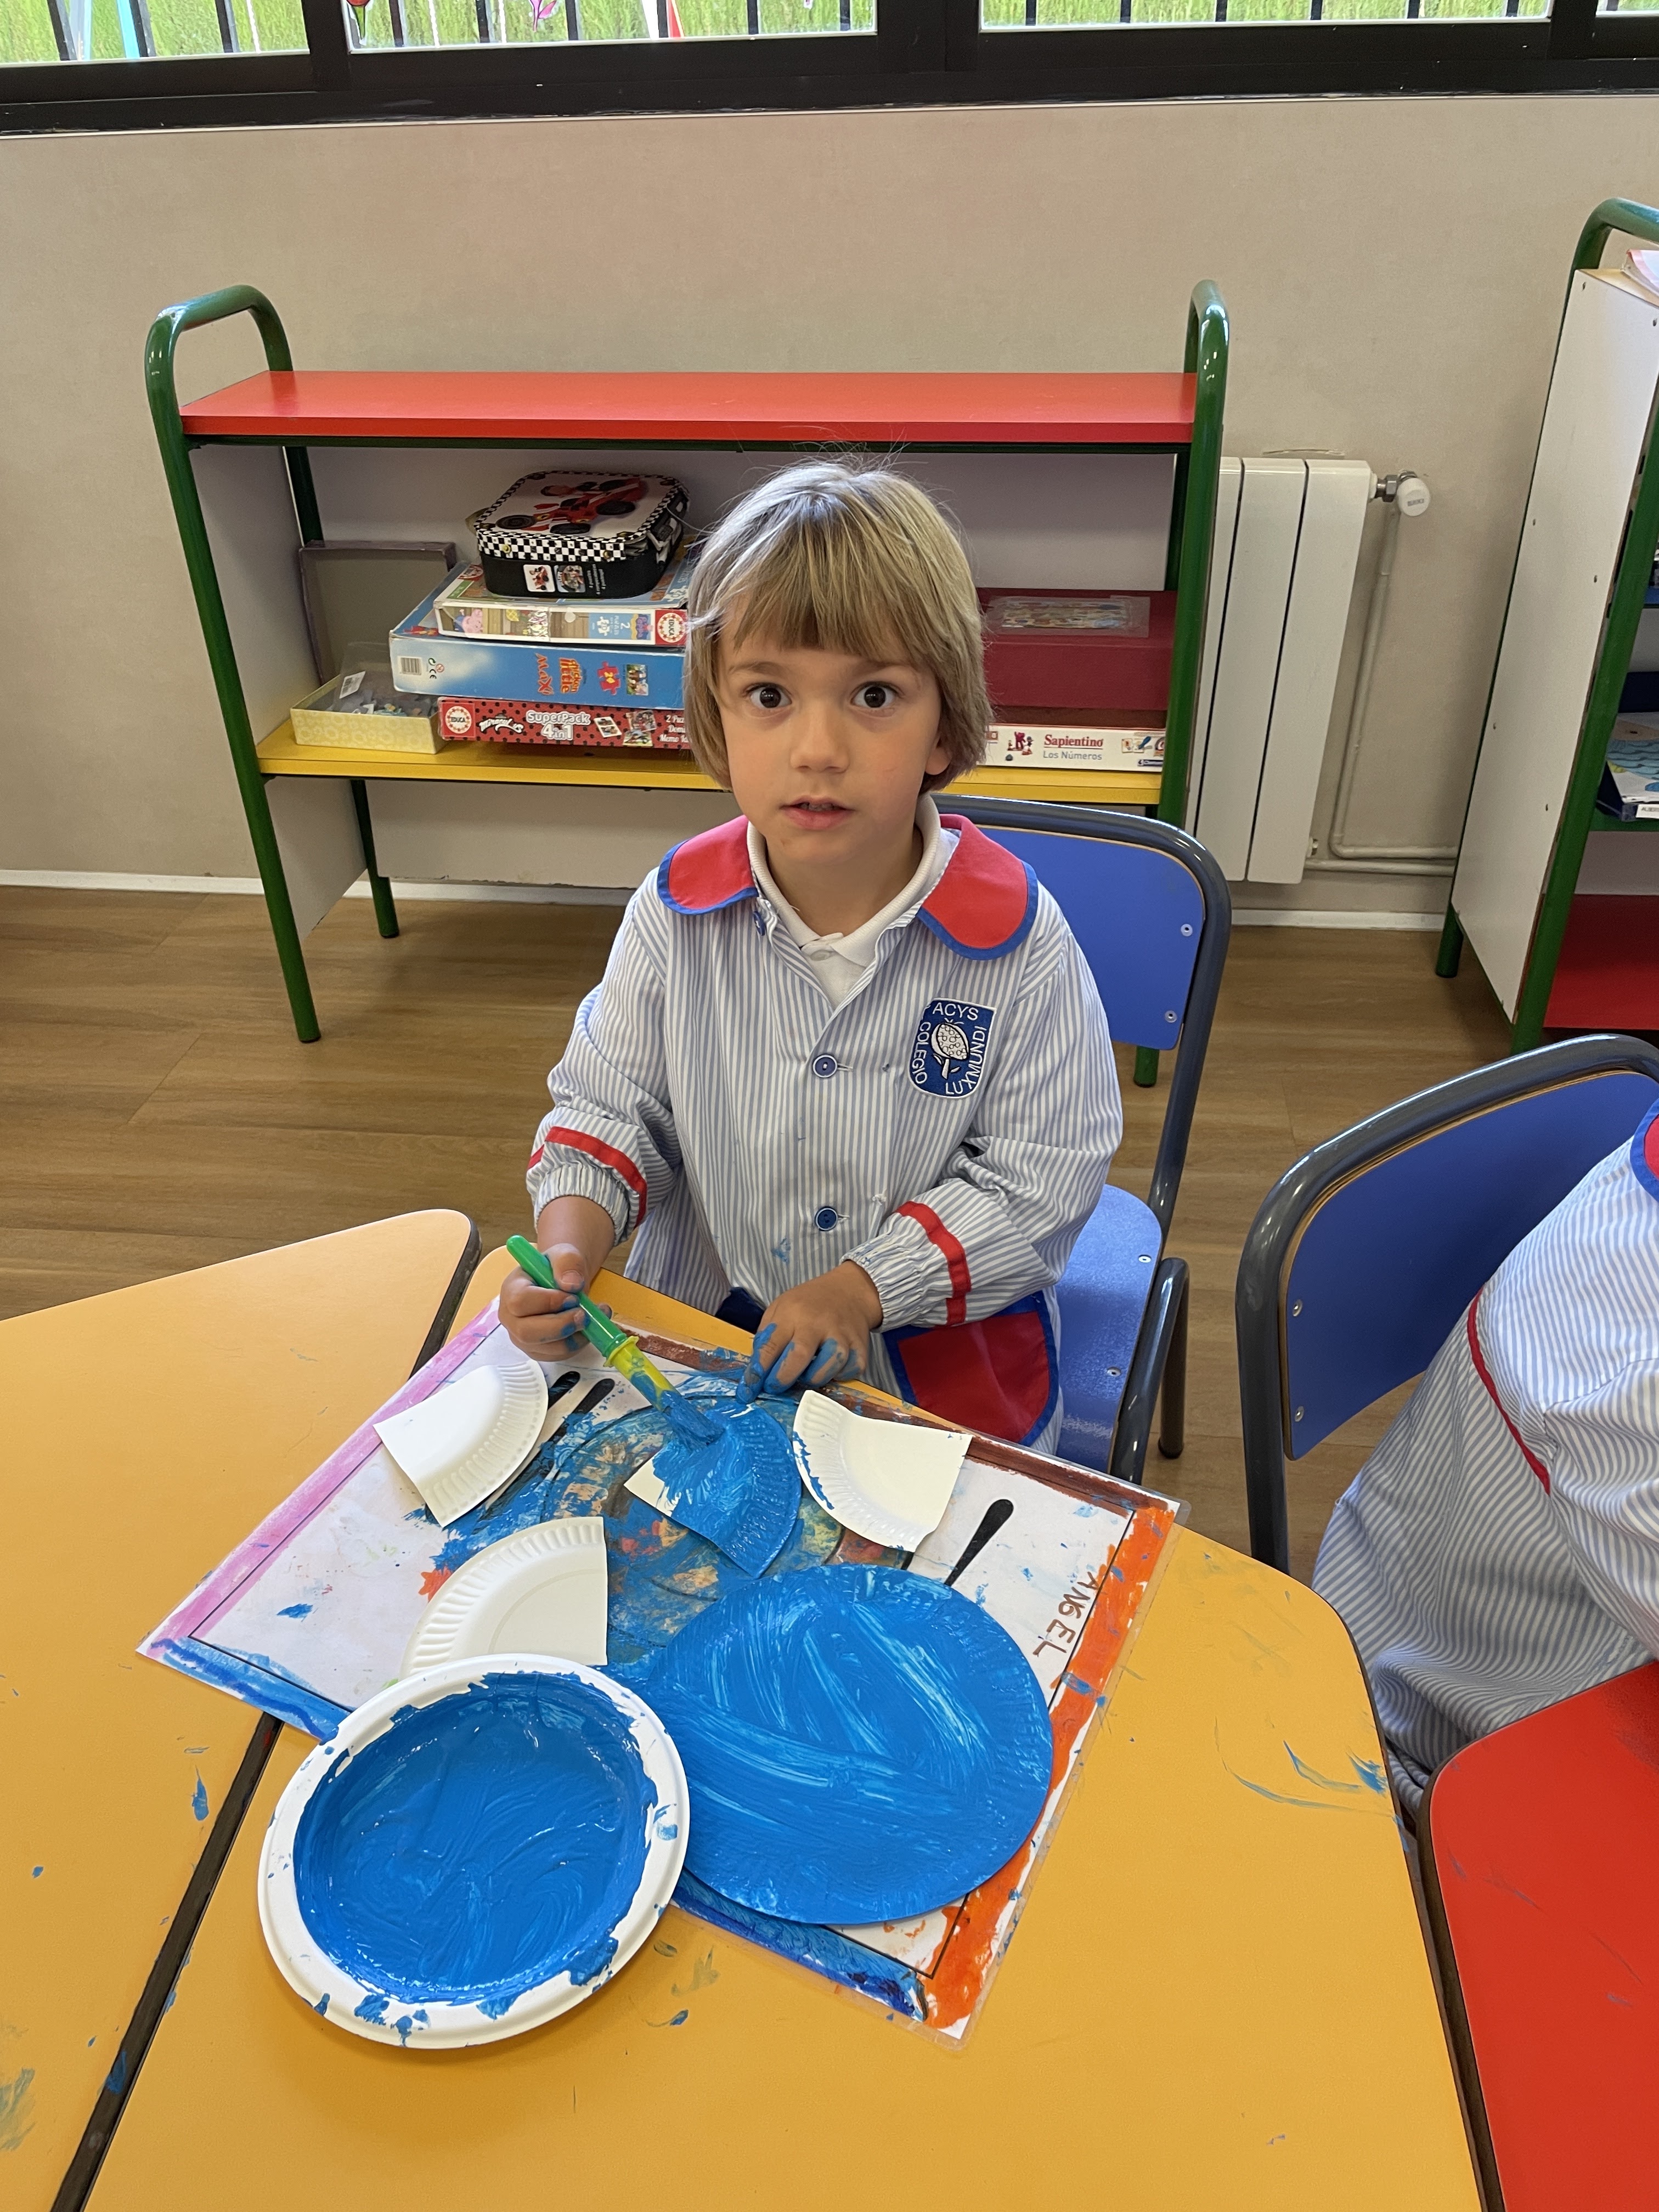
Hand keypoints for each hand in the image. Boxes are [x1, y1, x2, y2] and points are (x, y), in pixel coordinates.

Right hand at [499, 1194, 616, 1360]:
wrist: (563, 1282)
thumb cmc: (557, 1268)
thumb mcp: (564, 1254)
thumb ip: (567, 1262)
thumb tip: (571, 1284)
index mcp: (511, 1289)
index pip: (520, 1301)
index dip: (548, 1302)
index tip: (573, 1296)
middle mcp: (511, 1317)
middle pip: (527, 1332)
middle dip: (560, 1326)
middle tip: (584, 1315)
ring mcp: (522, 1337)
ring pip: (544, 1348)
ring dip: (573, 1337)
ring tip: (591, 1318)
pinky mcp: (538, 1350)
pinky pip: (557, 1355)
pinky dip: (577, 1344)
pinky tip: (587, 1328)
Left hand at [744, 1262, 883, 1395]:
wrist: (849, 1290)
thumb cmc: (809, 1303)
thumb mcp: (780, 1308)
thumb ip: (767, 1337)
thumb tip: (757, 1371)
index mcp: (792, 1313)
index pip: (769, 1346)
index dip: (757, 1372)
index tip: (748, 1390)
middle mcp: (817, 1323)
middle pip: (799, 1357)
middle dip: (782, 1379)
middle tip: (774, 1386)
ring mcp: (841, 1335)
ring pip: (827, 1367)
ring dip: (812, 1379)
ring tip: (806, 1375)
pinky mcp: (860, 1346)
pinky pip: (849, 1371)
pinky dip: (838, 1377)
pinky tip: (830, 1369)